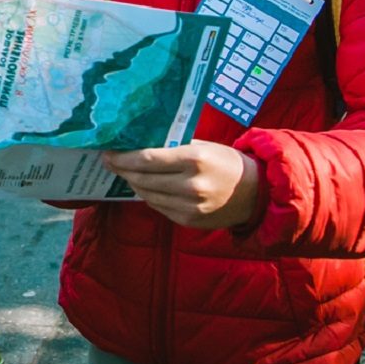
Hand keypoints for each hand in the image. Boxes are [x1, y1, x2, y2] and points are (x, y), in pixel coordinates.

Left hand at [103, 141, 261, 229]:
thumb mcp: (203, 146)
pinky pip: (159, 206)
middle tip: (110, 161)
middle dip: (123, 169)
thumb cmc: (226, 162)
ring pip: (148, 194)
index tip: (109, 152)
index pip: (148, 159)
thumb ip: (174, 146)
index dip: (124, 157)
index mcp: (195, 159)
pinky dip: (149, 195)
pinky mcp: (189, 220)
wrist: (255, 193)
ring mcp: (190, 206)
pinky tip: (144, 186)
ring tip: (125, 172)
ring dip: (133, 183)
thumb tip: (139, 143)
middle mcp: (191, 185)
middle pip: (143, 178)